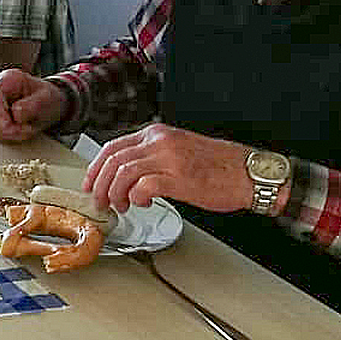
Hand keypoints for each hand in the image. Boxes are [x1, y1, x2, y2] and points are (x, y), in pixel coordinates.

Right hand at [0, 69, 68, 141]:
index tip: (16, 125)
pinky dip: (7, 135)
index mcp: (8, 79)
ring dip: (7, 133)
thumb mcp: (47, 99)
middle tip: (26, 129)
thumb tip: (17, 112)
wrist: (49, 104)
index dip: (1, 113)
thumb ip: (33, 105)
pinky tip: (19, 131)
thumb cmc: (47, 98)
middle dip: (6, 126)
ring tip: (25, 129)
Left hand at [85, 123, 260, 213]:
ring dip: (116, 194)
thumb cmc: (217, 166)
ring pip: (123, 173)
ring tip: (121, 206)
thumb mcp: (178, 150)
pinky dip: (136, 197)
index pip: (113, 147)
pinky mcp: (179, 178)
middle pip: (113, 160)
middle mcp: (160, 142)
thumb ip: (151, 156)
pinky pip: (143, 186)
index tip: (90, 184)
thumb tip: (123, 176)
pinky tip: (143, 203)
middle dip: (100, 184)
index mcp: (157, 133)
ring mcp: (169, 159)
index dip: (96, 168)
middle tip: (100, 201)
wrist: (249, 173)